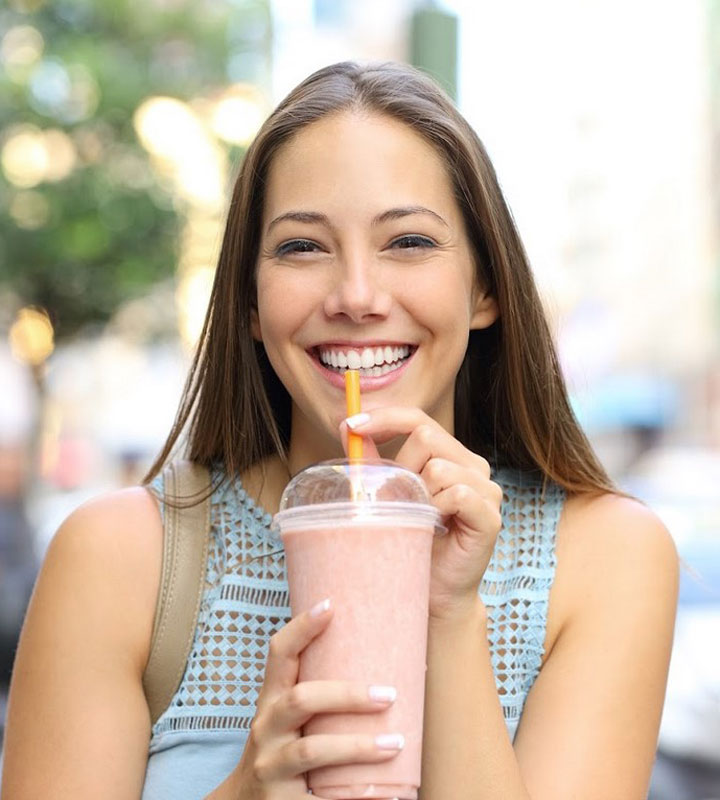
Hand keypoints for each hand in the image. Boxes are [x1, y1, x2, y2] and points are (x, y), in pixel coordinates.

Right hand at [227, 600, 404, 798]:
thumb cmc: (284, 750)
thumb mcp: (290, 720)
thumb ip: (322, 696)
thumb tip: (399, 673)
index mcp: (271, 700)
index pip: (279, 655)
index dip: (300, 628)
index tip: (330, 605)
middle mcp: (265, 728)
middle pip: (301, 700)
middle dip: (347, 694)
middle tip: (389, 694)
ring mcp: (270, 766)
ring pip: (311, 750)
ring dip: (358, 746)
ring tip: (395, 742)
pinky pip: (319, 798)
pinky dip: (355, 796)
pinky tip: (384, 792)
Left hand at [340, 408, 502, 621]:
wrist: (433, 593)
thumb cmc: (412, 543)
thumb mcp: (389, 496)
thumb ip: (374, 463)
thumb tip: (348, 427)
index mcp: (451, 456)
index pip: (418, 419)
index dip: (385, 418)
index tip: (352, 424)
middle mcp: (473, 466)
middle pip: (426, 435)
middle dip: (400, 466)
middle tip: (394, 500)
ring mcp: (487, 490)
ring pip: (439, 466)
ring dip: (417, 493)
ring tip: (417, 518)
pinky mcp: (490, 516)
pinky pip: (456, 494)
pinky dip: (436, 509)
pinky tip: (433, 526)